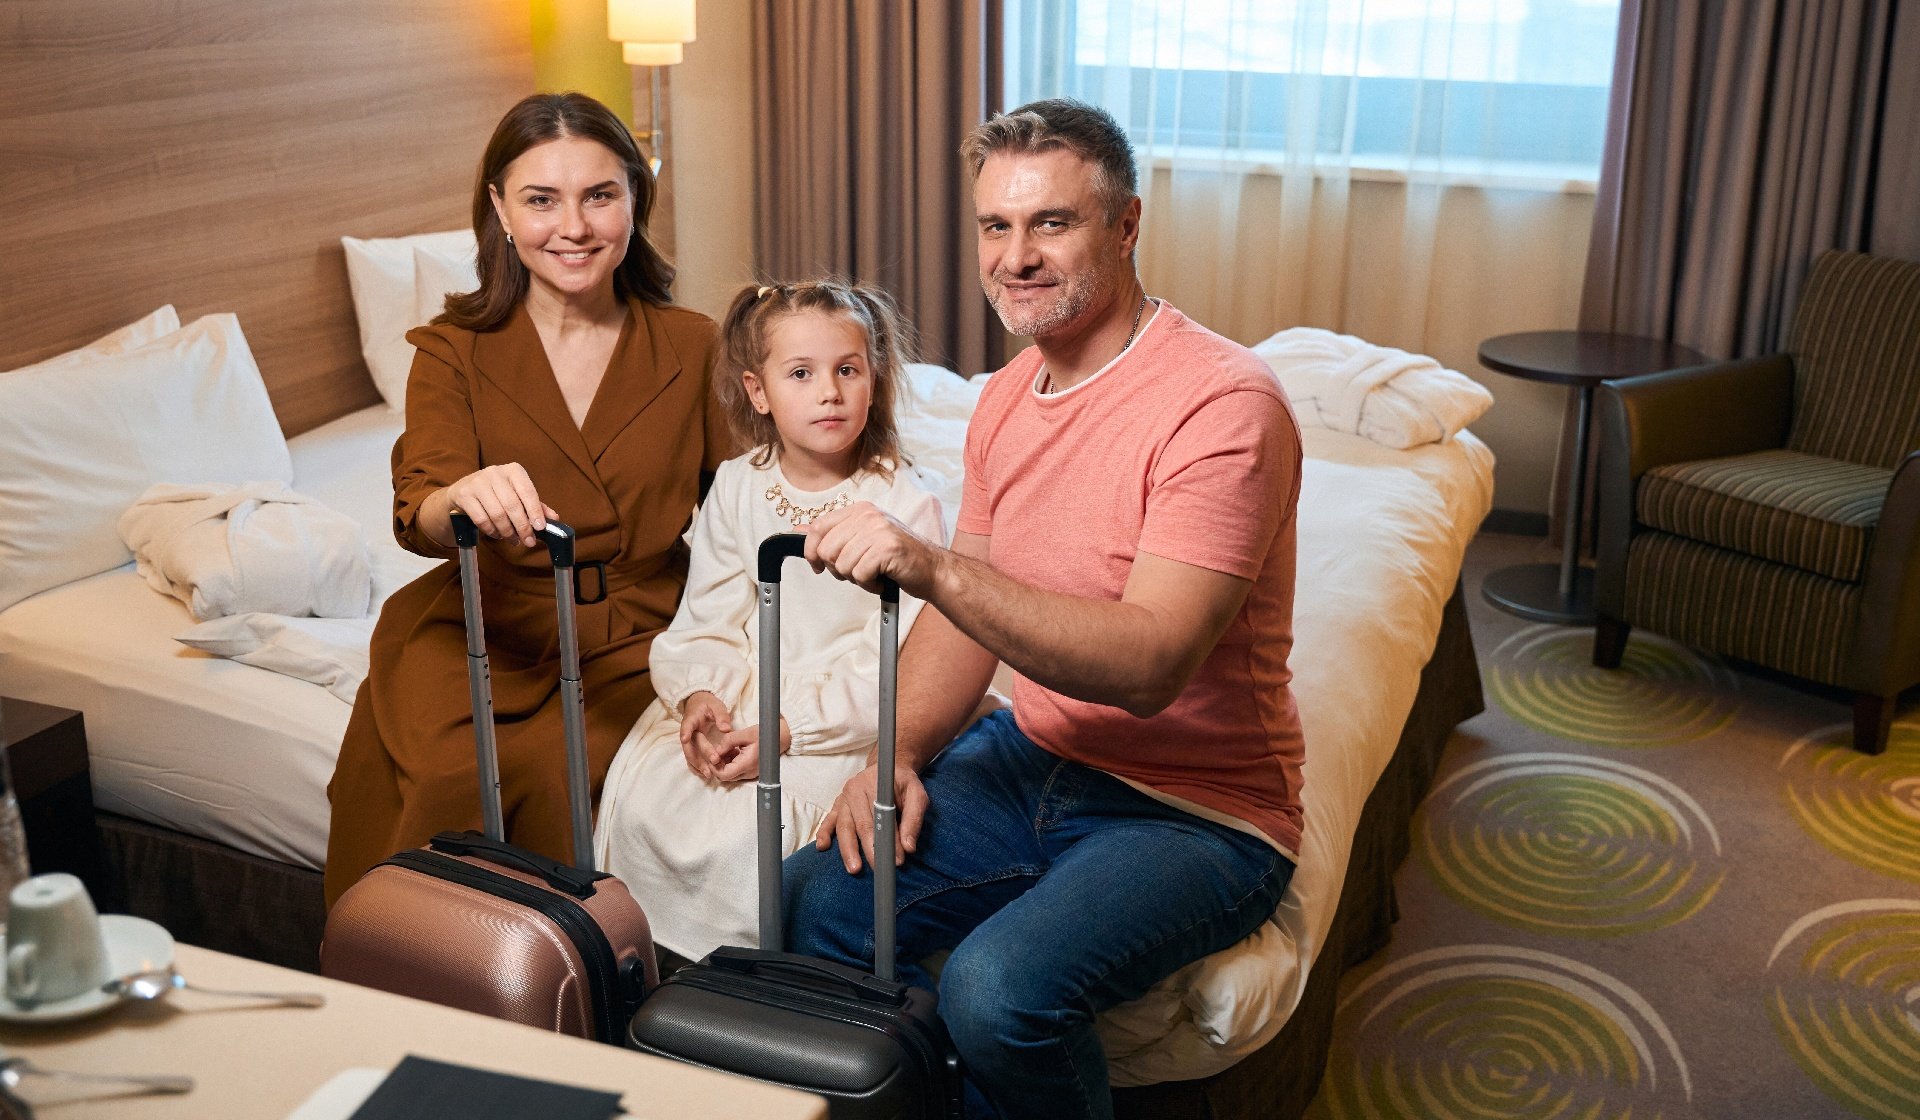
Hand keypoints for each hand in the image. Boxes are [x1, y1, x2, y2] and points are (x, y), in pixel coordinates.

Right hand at [443, 463, 556, 547]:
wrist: (463, 491)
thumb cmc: (496, 494)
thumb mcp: (517, 495)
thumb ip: (536, 506)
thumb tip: (554, 519)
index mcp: (514, 471)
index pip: (528, 492)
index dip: (535, 511)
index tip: (540, 527)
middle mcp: (495, 473)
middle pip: (512, 505)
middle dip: (522, 527)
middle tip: (528, 541)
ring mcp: (478, 482)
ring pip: (497, 514)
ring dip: (507, 531)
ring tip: (512, 539)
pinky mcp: (464, 494)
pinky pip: (481, 519)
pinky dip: (491, 531)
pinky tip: (496, 534)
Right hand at [678, 692, 732, 780]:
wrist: (698, 704)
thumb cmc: (708, 705)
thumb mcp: (716, 705)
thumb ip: (721, 716)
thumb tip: (726, 729)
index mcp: (691, 719)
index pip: (687, 725)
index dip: (685, 732)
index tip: (684, 739)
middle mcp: (687, 731)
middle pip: (690, 745)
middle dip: (699, 755)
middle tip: (713, 762)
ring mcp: (688, 740)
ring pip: (690, 754)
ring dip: (698, 765)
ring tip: (709, 774)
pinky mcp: (692, 747)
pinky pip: (692, 758)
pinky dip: (697, 766)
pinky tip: (705, 774)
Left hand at [707, 719, 793, 782]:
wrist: (782, 737)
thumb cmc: (766, 734)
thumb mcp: (746, 733)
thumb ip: (728, 741)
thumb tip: (716, 750)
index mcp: (747, 764)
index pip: (724, 775)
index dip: (714, 767)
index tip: (713, 755)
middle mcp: (749, 772)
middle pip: (726, 776)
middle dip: (718, 765)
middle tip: (718, 751)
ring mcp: (751, 773)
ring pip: (731, 774)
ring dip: (725, 764)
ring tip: (728, 749)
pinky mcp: (752, 771)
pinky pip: (738, 771)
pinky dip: (732, 763)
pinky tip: (734, 751)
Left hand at [802, 503, 940, 596]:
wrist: (932, 570)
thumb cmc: (896, 559)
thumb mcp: (861, 541)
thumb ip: (832, 534)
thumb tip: (799, 530)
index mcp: (859, 510)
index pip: (818, 527)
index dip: (811, 551)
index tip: (818, 566)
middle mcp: (868, 515)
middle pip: (827, 549)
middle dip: (838, 568)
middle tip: (858, 571)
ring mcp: (879, 530)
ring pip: (842, 564)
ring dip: (856, 578)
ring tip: (873, 574)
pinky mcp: (888, 548)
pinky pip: (859, 574)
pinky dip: (868, 585)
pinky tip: (881, 580)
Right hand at [813, 759, 928, 873]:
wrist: (887, 770)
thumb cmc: (902, 783)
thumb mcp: (917, 795)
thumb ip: (914, 820)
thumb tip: (908, 847)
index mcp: (874, 784)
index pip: (880, 817)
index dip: (887, 840)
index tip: (895, 860)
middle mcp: (855, 790)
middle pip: (860, 824)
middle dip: (868, 849)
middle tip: (878, 869)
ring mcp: (843, 798)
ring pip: (843, 826)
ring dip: (847, 849)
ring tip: (854, 868)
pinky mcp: (837, 805)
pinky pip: (828, 820)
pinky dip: (824, 834)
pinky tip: (822, 847)